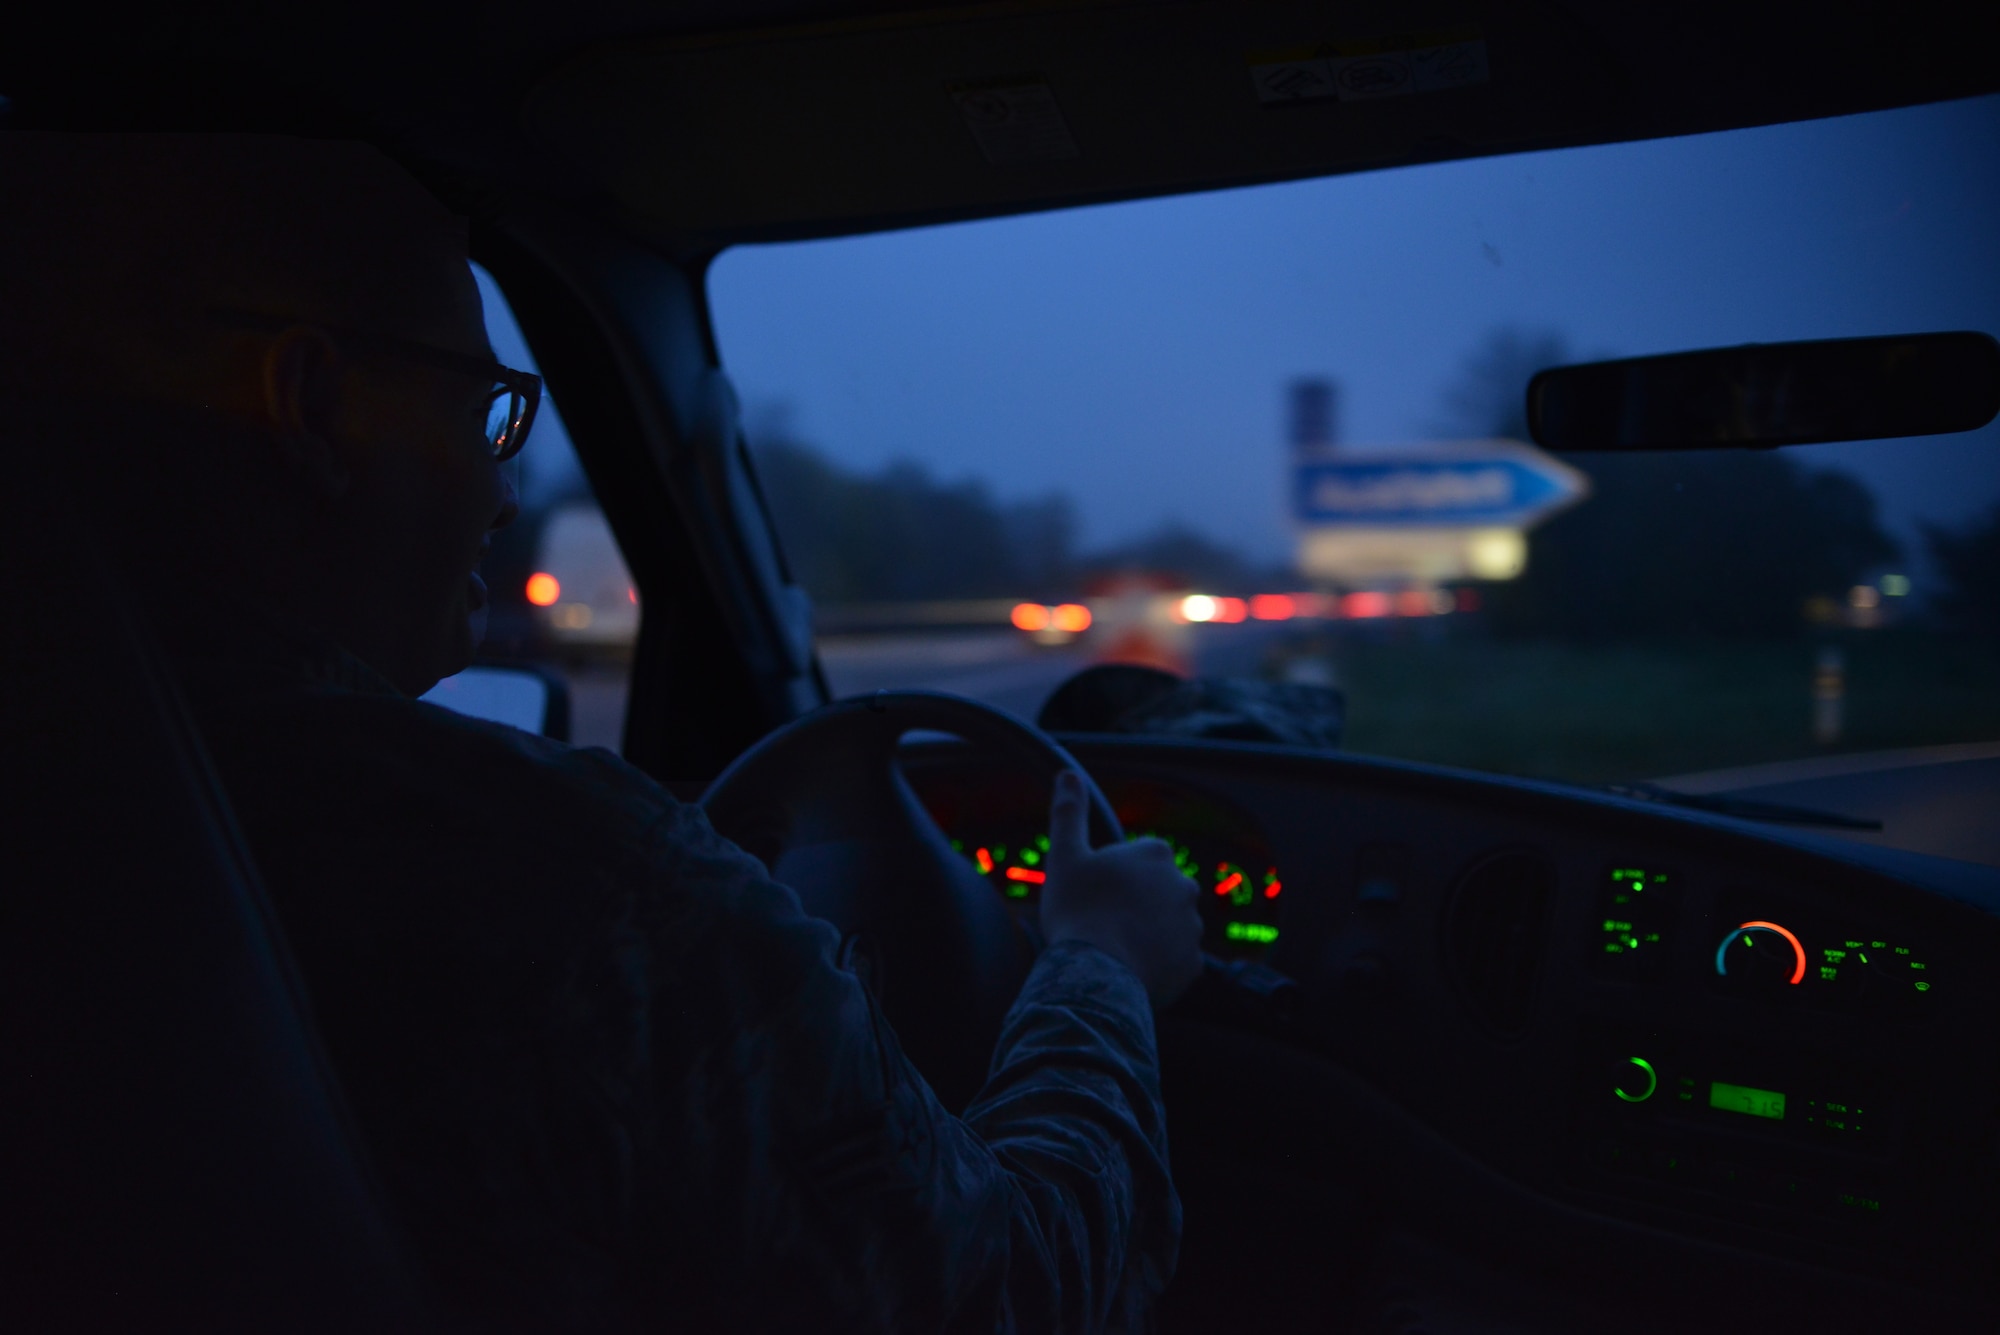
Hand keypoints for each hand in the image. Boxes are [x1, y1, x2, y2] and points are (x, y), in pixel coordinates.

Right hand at [1039, 770, 1204, 1006]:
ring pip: (1167, 926)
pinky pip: (1175, 960)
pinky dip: (1158, 964)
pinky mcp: (1193, 963)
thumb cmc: (1078, 909)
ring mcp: (1192, 926)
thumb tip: (1068, 775)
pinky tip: (1130, 968)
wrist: (1096, 971)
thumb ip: (1069, 813)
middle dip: (1137, 904)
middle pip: (1157, 892)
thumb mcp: (1065, 855)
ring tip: (1115, 948)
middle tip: (1103, 921)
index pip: (1141, 859)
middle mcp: (1183, 885)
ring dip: (1149, 934)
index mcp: (1156, 854)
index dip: (1116, 876)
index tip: (1096, 892)